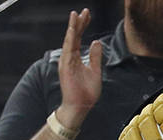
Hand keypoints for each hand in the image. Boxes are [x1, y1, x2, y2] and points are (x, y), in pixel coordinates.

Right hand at [56, 9, 103, 129]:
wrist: (80, 106)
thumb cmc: (86, 92)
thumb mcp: (95, 71)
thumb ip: (95, 57)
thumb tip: (97, 42)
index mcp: (76, 57)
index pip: (78, 38)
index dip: (83, 26)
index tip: (87, 15)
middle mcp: (69, 57)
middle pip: (73, 36)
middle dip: (79, 23)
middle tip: (84, 11)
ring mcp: (66, 61)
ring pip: (69, 40)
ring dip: (73, 27)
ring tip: (76, 15)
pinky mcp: (66, 66)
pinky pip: (68, 50)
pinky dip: (70, 39)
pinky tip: (72, 30)